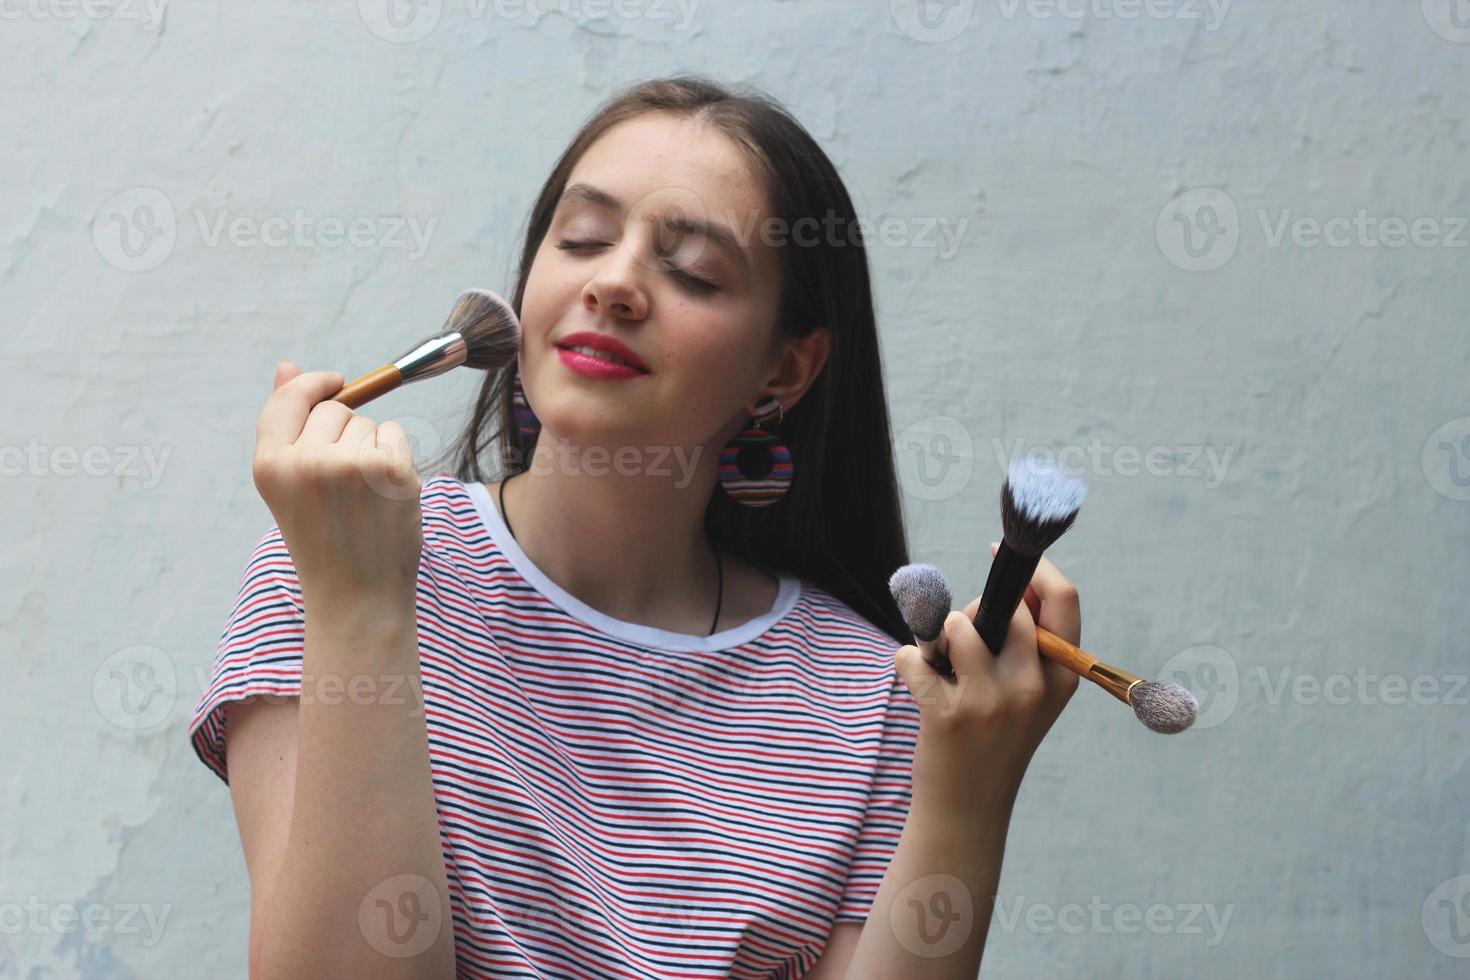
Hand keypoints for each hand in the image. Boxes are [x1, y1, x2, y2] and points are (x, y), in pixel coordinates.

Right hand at [251, 360, 423, 604]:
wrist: (358, 597)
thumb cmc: (326, 540)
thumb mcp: (292, 485)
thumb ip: (288, 424)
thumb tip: (287, 365)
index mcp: (268, 465)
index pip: (288, 400)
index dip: (311, 384)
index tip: (334, 381)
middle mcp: (303, 462)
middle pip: (335, 409)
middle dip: (345, 433)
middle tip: (344, 487)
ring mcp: (348, 464)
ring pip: (369, 424)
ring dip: (373, 449)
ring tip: (364, 499)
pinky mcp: (389, 469)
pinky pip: (396, 435)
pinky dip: (397, 458)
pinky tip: (387, 496)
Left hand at [894, 546, 1081, 813]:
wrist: (968, 810)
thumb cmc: (994, 742)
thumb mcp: (1031, 699)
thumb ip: (1030, 647)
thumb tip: (1014, 588)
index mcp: (1061, 679)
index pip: (1064, 600)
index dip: (1035, 567)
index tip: (1001, 552)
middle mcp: (1033, 687)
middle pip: (1006, 607)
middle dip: (975, 611)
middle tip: (961, 640)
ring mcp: (992, 700)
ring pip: (958, 625)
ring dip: (940, 637)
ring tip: (941, 667)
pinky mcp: (949, 713)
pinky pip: (915, 657)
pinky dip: (909, 663)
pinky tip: (919, 685)